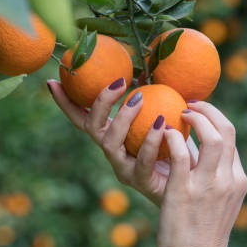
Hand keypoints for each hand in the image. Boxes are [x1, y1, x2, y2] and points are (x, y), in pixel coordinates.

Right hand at [47, 77, 194, 206]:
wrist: (193, 180)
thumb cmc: (177, 143)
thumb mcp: (163, 114)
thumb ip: (153, 97)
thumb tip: (148, 66)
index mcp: (111, 135)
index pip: (82, 117)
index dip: (65, 102)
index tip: (53, 81)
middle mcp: (112, 151)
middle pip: (92, 127)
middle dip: (100, 103)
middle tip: (119, 82)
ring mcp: (124, 168)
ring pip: (110, 143)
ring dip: (122, 118)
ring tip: (140, 98)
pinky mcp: (141, 181)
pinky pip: (142, 160)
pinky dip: (150, 140)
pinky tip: (163, 123)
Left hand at [158, 101, 246, 246]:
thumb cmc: (201, 231)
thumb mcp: (217, 201)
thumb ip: (213, 175)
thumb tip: (196, 148)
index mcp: (237, 180)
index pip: (231, 137)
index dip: (214, 117)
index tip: (198, 110)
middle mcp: (228, 180)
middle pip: (226, 130)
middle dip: (208, 110)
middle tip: (188, 105)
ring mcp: (208, 186)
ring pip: (211, 137)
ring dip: (194, 118)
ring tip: (177, 114)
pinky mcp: (184, 192)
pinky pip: (181, 153)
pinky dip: (172, 137)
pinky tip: (163, 134)